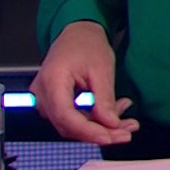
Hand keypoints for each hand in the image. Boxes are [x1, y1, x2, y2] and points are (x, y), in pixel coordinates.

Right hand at [30, 21, 138, 145]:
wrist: (77, 33)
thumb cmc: (86, 44)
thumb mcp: (102, 69)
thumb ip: (105, 99)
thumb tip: (111, 124)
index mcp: (52, 81)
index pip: (66, 116)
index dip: (88, 131)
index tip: (110, 136)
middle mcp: (42, 93)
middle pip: (69, 125)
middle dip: (100, 132)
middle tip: (127, 131)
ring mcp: (45, 99)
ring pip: (72, 125)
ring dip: (99, 126)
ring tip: (126, 122)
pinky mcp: (54, 102)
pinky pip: (72, 118)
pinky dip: (94, 119)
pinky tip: (114, 114)